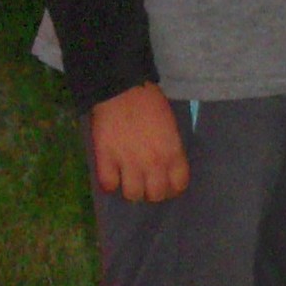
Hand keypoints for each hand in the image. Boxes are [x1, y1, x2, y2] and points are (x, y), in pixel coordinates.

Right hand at [90, 82, 189, 202]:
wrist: (122, 89)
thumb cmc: (150, 103)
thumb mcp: (171, 127)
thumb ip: (171, 150)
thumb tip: (166, 168)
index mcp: (172, 153)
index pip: (178, 186)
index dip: (172, 188)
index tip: (166, 184)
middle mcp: (153, 163)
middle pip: (155, 195)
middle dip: (152, 192)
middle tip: (146, 182)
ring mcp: (128, 163)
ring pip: (133, 195)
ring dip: (131, 189)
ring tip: (128, 180)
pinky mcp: (106, 160)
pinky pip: (109, 185)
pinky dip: (110, 183)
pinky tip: (112, 174)